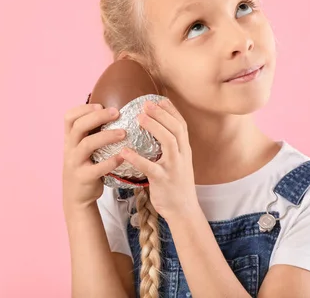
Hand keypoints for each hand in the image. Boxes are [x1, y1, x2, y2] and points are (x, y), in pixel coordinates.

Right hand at [62, 103, 125, 210]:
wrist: (77, 197)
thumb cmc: (85, 167)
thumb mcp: (82, 149)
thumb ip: (91, 134)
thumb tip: (113, 112)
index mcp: (70, 139)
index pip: (69, 117)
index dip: (83, 108)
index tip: (100, 105)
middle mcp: (70, 149)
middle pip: (78, 127)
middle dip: (97, 117)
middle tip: (117, 112)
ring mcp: (75, 163)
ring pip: (87, 145)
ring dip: (106, 136)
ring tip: (123, 133)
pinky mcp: (83, 178)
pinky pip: (96, 168)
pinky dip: (110, 162)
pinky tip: (123, 157)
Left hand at [119, 99, 198, 222]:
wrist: (183, 210)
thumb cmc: (176, 185)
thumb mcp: (179, 163)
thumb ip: (171, 148)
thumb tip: (157, 131)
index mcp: (185, 150)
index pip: (182, 124)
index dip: (171, 110)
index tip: (159, 99)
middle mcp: (183, 156)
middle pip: (176, 128)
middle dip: (162, 114)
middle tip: (146, 103)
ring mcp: (174, 168)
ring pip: (169, 142)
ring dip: (154, 127)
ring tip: (140, 118)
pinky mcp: (163, 181)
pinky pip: (150, 167)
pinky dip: (137, 158)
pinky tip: (125, 151)